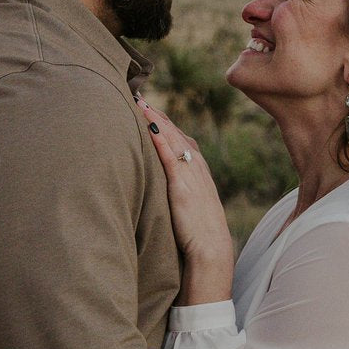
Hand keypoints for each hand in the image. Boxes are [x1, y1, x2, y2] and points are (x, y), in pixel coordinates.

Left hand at [140, 100, 234, 303]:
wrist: (211, 254)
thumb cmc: (197, 237)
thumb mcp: (188, 208)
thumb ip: (177, 193)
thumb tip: (159, 189)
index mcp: (198, 172)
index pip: (180, 138)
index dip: (164, 122)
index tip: (147, 107)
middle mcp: (196, 168)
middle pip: (175, 133)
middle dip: (157, 114)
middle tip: (137, 95)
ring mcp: (191, 175)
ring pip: (172, 138)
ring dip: (156, 119)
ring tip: (138, 101)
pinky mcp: (183, 186)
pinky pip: (170, 155)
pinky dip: (158, 138)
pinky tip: (146, 125)